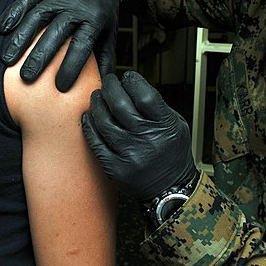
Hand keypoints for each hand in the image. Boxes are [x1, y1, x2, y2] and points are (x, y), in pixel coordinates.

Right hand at [0, 0, 121, 91]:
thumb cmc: (102, 10)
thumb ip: (104, 59)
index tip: (60, 87)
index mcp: (94, 18)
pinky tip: (2, 29)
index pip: (82, 44)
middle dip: (40, 55)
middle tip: (27, 77)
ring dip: (21, 38)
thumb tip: (101, 90)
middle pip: (56, 32)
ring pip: (37, 16)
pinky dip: (13, 12)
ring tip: (8, 60)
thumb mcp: (109, 33)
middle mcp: (76, 6)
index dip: (71, 66)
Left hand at [82, 71, 197, 202]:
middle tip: (107, 82)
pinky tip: (88, 117)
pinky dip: (89, 126)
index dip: (133, 81)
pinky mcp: (116, 169)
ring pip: (104, 121)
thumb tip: (130, 86)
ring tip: (96, 97)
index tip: (127, 77)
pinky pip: (96, 143)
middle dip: (110, 87)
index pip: (145, 95)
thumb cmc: (172, 153)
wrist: (171, 188)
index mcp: (166, 126)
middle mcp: (148, 140)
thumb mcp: (176, 125)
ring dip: (97, 104)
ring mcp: (131, 155)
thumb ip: (157, 106)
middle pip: (120, 105)